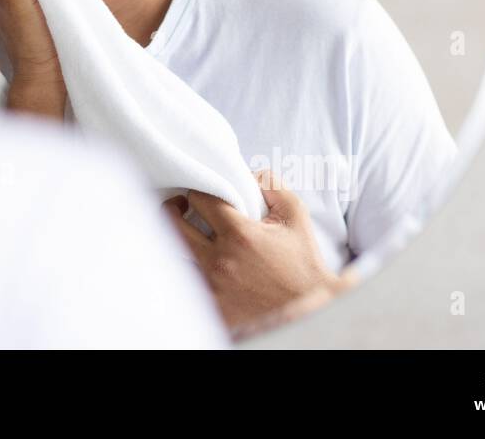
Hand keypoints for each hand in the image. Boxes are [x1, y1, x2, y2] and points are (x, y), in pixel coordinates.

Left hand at [162, 169, 344, 335]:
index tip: (201, 195)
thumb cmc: (302, 261)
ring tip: (186, 234)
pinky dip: (185, 271)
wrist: (310, 308)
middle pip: (174, 225)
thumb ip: (270, 184)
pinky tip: (194, 265)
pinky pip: (184, 284)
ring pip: (175, 255)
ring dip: (179, 240)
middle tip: (179, 207)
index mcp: (240, 234)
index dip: (198, 192)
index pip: (199, 199)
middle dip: (174, 210)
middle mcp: (221, 261)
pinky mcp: (213, 309)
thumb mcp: (295, 213)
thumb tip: (247, 173)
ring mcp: (214, 287)